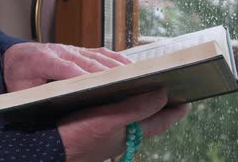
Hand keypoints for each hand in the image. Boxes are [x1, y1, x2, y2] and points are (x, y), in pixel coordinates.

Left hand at [2, 42, 131, 92]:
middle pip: (86, 62)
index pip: (65, 68)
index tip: (97, 85)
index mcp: (42, 59)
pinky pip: (100, 53)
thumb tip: (55, 102)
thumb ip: (36, 95)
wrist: (14, 56)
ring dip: (115, 66)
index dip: (82, 76)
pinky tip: (129, 67)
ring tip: (134, 76)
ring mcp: (70, 49)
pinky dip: (115, 59)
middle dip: (106, 72)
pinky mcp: (78, 50)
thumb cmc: (17, 77)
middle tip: (126, 82)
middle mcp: (59, 51)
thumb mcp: (20, 90)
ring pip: (96, 56)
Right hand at [58, 90, 190, 161]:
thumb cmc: (78, 136)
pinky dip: (120, 105)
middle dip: (160, 105)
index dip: (176, 110)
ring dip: (140, 104)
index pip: (162, 121)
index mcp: (131, 132)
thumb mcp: (109, 119)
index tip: (188, 99)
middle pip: (149, 119)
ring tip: (145, 90)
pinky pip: (114, 116)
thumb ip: (137, 108)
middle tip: (169, 90)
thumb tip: (162, 95)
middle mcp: (123, 134)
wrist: (48, 148)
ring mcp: (108, 134)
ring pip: (131, 118)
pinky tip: (113, 97)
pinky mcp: (94, 130)